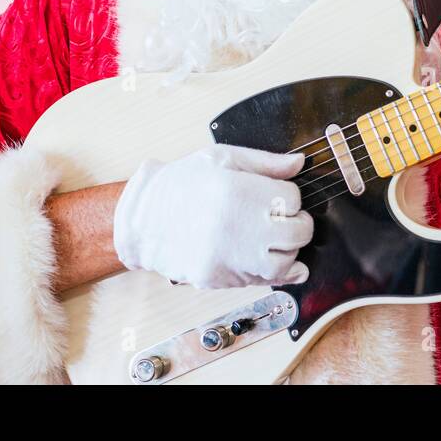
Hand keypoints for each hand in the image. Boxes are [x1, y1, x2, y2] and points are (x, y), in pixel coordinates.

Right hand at [112, 143, 313, 288]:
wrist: (142, 219)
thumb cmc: (179, 185)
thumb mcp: (220, 158)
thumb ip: (264, 161)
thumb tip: (298, 164)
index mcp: (238, 192)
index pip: (292, 199)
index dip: (289, 195)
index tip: (277, 195)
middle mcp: (235, 227)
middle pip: (296, 233)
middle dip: (297, 224)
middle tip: (284, 218)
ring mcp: (228, 258)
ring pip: (284, 264)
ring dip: (288, 251)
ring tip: (273, 239)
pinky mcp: (220, 279)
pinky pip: (261, 282)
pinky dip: (275, 273)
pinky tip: (271, 261)